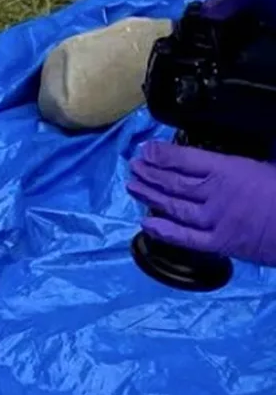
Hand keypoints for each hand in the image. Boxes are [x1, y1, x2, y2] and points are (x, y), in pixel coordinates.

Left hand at [128, 140, 275, 266]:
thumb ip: (240, 164)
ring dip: (151, 196)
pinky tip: (146, 223)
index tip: (146, 150)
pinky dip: (163, 230)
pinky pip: (184, 238)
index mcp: (231, 170)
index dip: (163, 155)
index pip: (187, 160)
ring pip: (174, 206)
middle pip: (175, 183)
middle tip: (133, 166)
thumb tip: (220, 160)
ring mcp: (215, 221)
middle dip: (151, 173)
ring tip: (133, 185)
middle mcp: (216, 194)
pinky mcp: (219, 243)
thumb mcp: (267, 165)